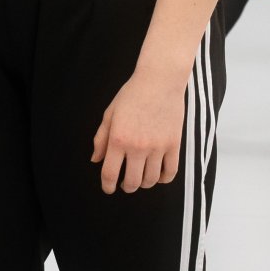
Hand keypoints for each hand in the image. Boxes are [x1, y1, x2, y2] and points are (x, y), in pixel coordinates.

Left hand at [90, 68, 185, 194]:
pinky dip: (163, 179)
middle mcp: (138, 147)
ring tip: (141, 178)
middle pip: (132, 182)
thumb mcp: (109, 115)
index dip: (107, 186)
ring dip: (144, 184)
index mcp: (118, 140)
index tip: (108, 189)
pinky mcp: (174, 145)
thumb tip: (95, 160)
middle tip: (125, 184)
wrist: (159, 82)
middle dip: (127, 187)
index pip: (110, 173)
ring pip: (151, 180)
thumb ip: (101, 139)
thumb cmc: (131, 95)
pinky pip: (170, 172)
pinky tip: (158, 176)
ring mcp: (158, 147)